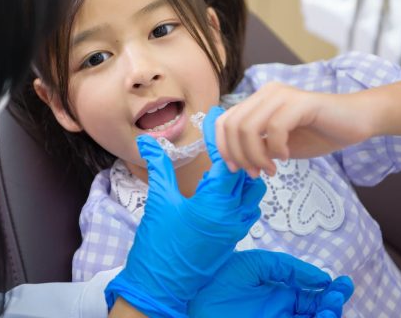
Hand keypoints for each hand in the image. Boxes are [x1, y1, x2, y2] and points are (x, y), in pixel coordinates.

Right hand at [105, 107, 265, 317]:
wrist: (161, 286)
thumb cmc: (159, 245)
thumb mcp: (159, 200)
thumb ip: (160, 167)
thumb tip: (149, 141)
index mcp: (216, 203)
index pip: (229, 159)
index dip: (221, 134)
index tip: (216, 114)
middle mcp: (233, 215)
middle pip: (249, 172)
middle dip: (236, 150)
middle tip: (221, 133)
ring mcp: (235, 228)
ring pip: (251, 191)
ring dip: (240, 172)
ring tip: (222, 159)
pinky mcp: (232, 238)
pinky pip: (246, 208)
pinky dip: (238, 191)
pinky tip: (220, 186)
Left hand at [189, 250, 354, 317]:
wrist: (193, 293)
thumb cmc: (219, 276)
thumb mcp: (259, 264)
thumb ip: (290, 269)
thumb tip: (322, 278)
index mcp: (281, 295)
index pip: (315, 298)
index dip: (332, 292)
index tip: (344, 283)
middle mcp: (282, 313)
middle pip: (318, 315)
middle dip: (333, 306)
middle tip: (336, 297)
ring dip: (325, 317)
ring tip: (328, 308)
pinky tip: (316, 316)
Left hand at [216, 83, 371, 176]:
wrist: (355, 122)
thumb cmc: (317, 134)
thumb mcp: (278, 145)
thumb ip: (257, 148)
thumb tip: (234, 161)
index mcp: (257, 101)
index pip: (223, 121)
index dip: (223, 147)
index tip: (235, 169)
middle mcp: (266, 93)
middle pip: (232, 125)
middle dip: (239, 155)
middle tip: (255, 173)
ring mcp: (282, 95)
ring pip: (248, 127)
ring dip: (255, 155)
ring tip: (270, 169)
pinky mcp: (300, 102)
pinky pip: (275, 127)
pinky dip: (276, 148)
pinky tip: (286, 156)